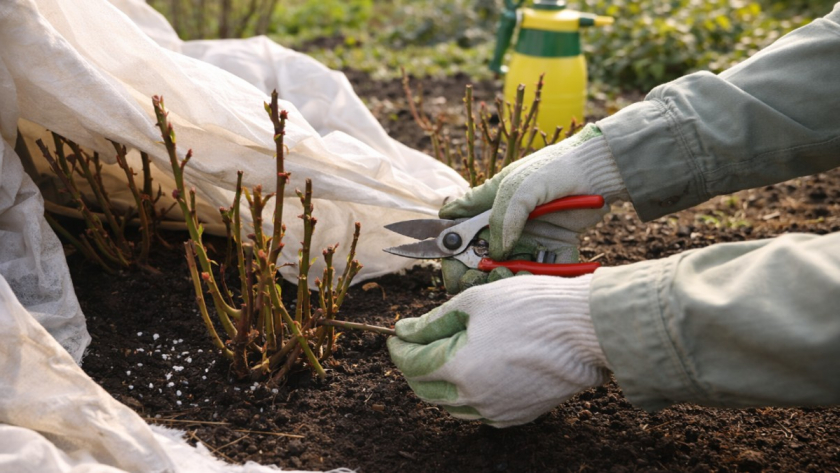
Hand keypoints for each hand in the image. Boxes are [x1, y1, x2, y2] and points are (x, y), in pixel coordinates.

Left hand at [387, 274, 609, 427]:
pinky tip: (471, 374)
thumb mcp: (475, 302)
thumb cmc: (534, 308)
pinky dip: (465, 396)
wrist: (586, 329)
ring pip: (451, 405)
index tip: (397, 334)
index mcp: (459, 369)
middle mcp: (474, 398)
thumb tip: (406, 331)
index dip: (399, 348)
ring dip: (438, 383)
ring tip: (441, 356)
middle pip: (426, 389)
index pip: (412, 363)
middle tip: (413, 344)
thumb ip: (434, 321)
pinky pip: (478, 412)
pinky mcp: (517, 416)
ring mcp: (497, 412)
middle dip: (413, 366)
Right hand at [440, 124, 626, 260]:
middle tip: (490, 276)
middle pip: (478, 263)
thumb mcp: (517, 187)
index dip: (453, 257)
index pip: (457, 237)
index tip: (458, 270)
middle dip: (479, 276)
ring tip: (518, 273)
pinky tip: (537, 272)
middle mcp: (503, 227)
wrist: (599, 172)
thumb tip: (495, 254)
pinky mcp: (551, 251)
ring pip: (506, 273)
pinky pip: (540, 273)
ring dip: (507, 280)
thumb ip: (501, 219)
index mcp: (485, 208)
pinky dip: (536, 278)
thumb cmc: (553, 169)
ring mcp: (527, 241)